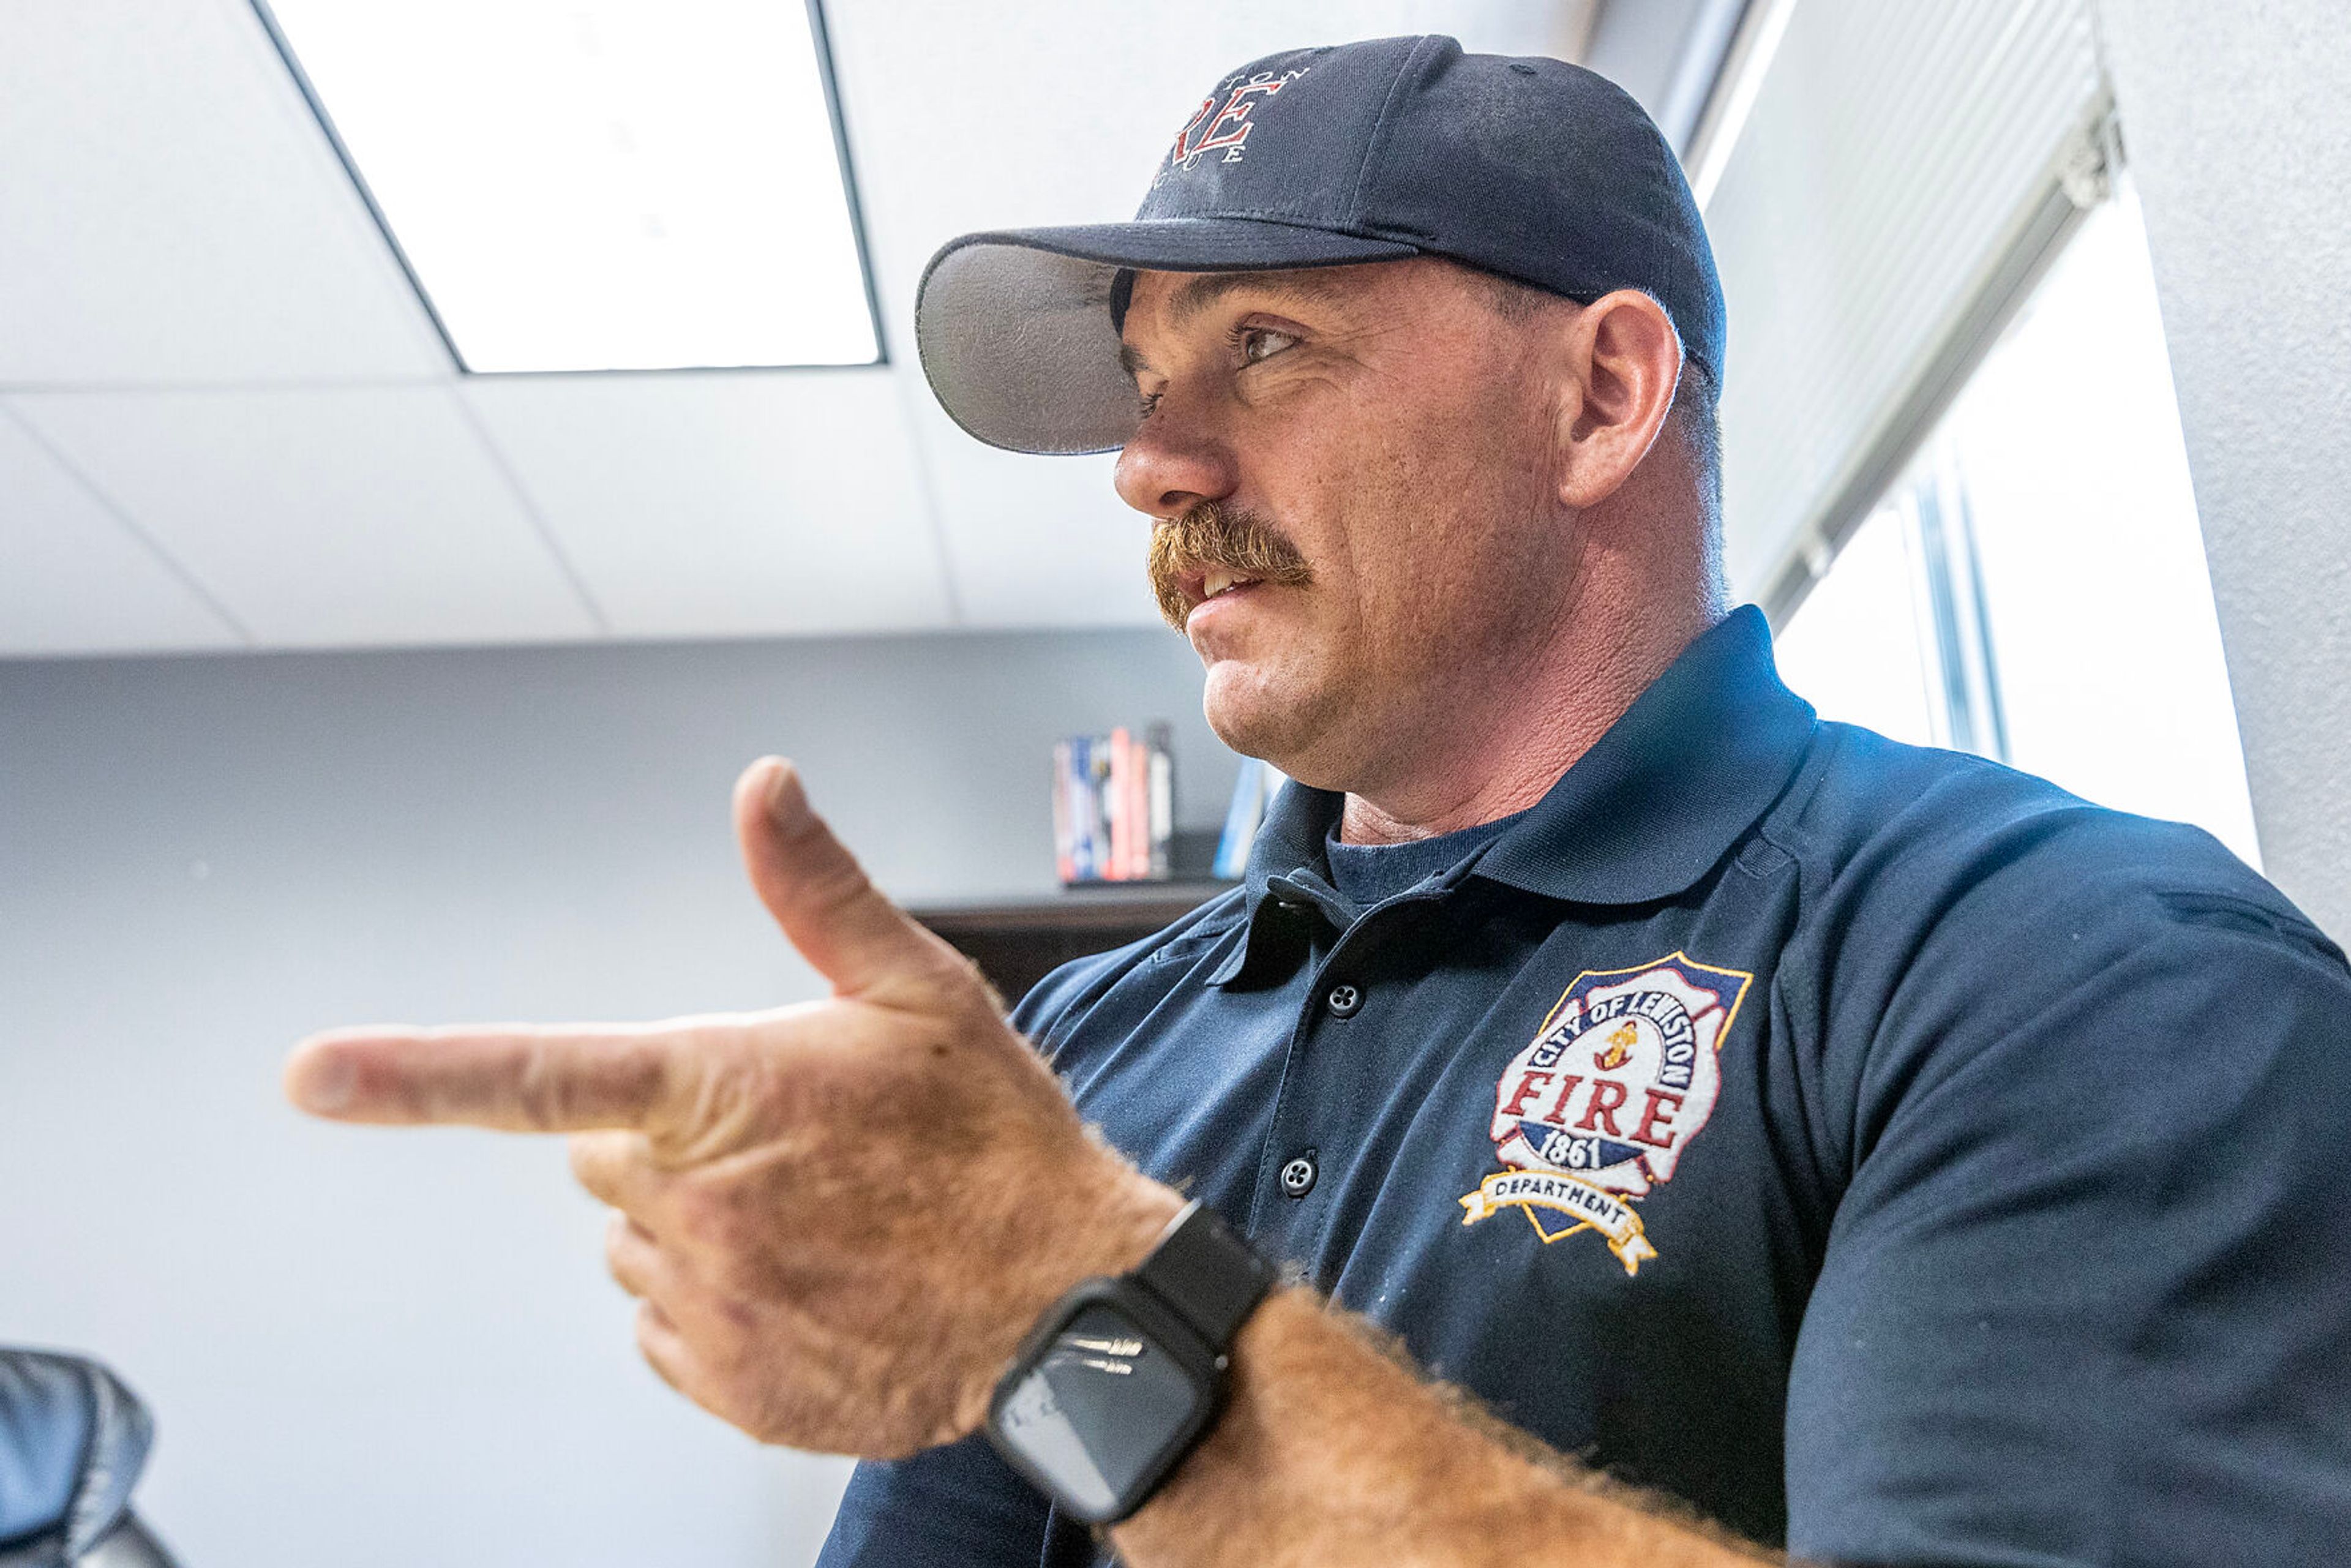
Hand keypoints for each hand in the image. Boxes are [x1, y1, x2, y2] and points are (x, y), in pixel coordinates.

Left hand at [284, 758, 1182, 1456]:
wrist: (1065, 1307)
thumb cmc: (996, 1139)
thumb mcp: (921, 992)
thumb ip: (818, 891)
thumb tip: (761, 785)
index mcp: (723, 1091)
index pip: (537, 1077)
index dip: (413, 1074)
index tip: (312, 1076)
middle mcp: (693, 1205)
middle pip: (605, 1158)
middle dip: (671, 1140)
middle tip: (792, 1139)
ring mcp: (707, 1306)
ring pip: (638, 1244)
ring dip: (699, 1223)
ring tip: (823, 1215)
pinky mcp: (729, 1385)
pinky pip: (671, 1330)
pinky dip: (722, 1303)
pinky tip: (816, 1280)